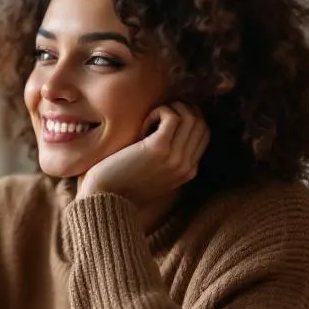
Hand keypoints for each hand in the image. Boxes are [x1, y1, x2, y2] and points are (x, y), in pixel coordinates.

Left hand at [78, 102, 209, 217]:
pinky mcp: (159, 149)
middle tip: (157, 115)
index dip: (188, 117)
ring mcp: (176, 158)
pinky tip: (143, 125)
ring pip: (189, 116)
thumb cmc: (122, 181)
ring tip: (148, 121)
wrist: (105, 199)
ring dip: (168, 109)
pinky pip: (172, 116)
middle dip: (180, 110)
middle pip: (199, 122)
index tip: (166, 118)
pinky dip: (158, 111)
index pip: (204, 132)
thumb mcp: (154, 171)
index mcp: (188, 171)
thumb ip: (169, 155)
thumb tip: (172, 122)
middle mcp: (186, 165)